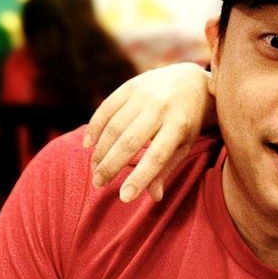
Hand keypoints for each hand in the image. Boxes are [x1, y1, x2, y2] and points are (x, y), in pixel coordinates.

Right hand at [82, 62, 213, 202]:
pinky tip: (88, 144)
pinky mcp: (130, 86)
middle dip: (110, 166)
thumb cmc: (186, 122)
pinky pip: (107, 108)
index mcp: (178, 127)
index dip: (139, 179)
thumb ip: (166, 168)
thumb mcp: (183, 145)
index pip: (157, 158)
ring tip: (95, 169)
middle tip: (98, 183)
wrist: (189, 81)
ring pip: (114, 126)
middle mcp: (160, 108)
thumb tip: (154, 197)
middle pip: (129, 142)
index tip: (124, 198)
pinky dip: (95, 127)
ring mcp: (144, 95)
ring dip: (101, 150)